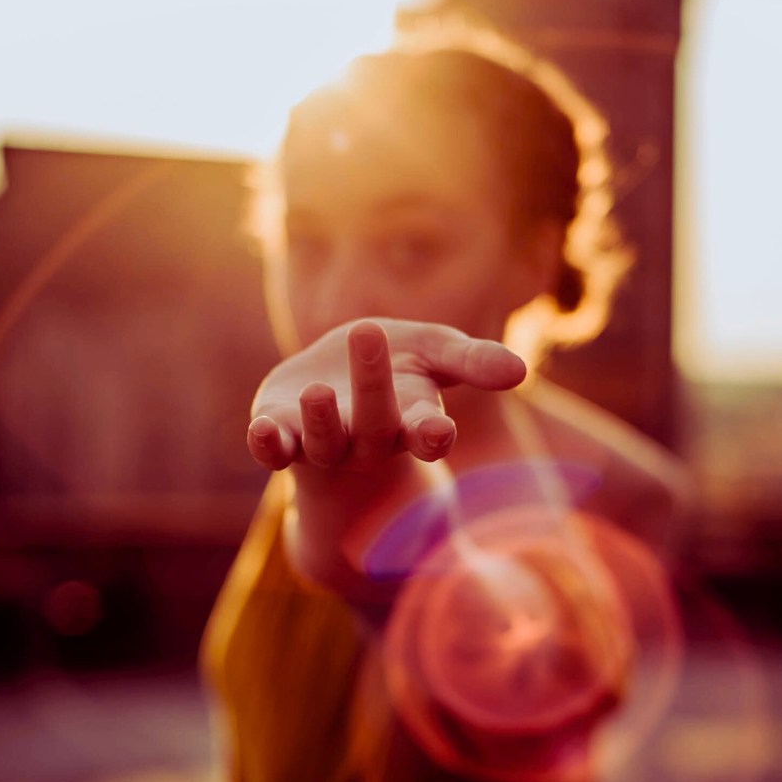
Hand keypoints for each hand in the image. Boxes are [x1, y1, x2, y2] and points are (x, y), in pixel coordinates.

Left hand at [246, 319, 526, 473]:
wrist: (333, 379)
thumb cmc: (396, 367)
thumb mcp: (436, 353)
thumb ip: (474, 361)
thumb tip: (520, 371)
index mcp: (412, 420)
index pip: (428, 433)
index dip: (433, 433)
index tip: (438, 430)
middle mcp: (370, 440)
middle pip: (376, 426)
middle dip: (374, 387)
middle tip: (367, 331)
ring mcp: (325, 444)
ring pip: (326, 443)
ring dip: (322, 422)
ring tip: (317, 392)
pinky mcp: (283, 440)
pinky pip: (275, 451)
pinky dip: (268, 443)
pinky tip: (262, 429)